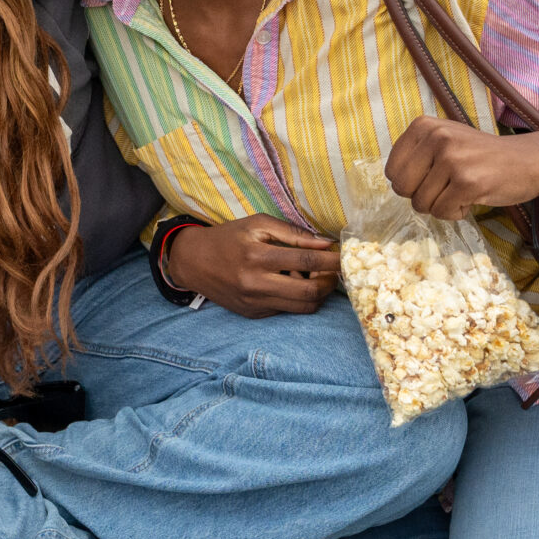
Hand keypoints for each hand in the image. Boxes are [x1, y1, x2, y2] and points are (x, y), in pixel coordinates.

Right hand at [162, 216, 341, 316]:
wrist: (194, 261)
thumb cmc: (228, 238)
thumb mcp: (256, 224)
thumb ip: (292, 233)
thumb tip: (325, 243)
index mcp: (257, 255)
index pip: (306, 261)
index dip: (331, 260)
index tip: (344, 256)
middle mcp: (256, 283)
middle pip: (310, 292)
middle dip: (329, 282)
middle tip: (333, 271)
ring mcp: (255, 302)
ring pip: (303, 307)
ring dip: (317, 294)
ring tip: (315, 278)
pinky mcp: (255, 314)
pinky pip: (287, 310)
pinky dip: (297, 299)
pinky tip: (291, 284)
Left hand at [383, 116, 538, 220]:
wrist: (530, 159)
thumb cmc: (483, 155)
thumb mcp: (445, 139)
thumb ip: (417, 154)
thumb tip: (393, 180)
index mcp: (423, 126)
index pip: (392, 170)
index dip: (409, 184)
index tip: (431, 180)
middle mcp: (435, 138)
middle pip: (402, 188)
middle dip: (421, 197)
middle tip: (444, 191)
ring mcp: (452, 159)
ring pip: (421, 203)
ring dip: (441, 206)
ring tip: (461, 192)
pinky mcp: (468, 182)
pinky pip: (442, 212)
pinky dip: (455, 213)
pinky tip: (471, 200)